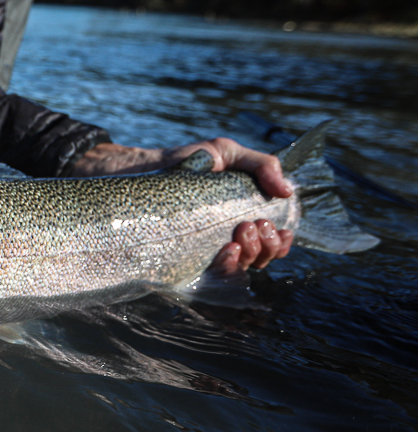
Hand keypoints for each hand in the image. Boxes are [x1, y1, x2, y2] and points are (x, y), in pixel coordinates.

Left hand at [72, 137, 293, 270]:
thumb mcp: (225, 153)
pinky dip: (228, 267)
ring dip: (252, 256)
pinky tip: (228, 251)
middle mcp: (225, 240)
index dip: (282, 243)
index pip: (271, 243)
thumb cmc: (186, 161)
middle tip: (253, 226)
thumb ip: (261, 165)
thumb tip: (288, 191)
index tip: (279, 230)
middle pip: (260, 260)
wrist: (142, 169)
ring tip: (242, 234)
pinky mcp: (184, 261)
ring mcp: (204, 252)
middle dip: (267, 247)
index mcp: (239, 219)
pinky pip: (212, 277)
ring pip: (241, 270)